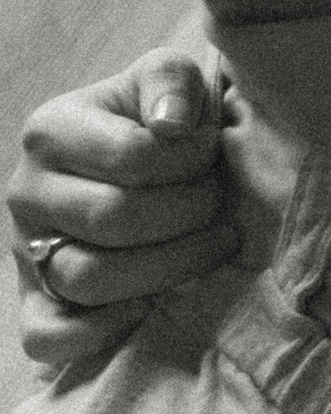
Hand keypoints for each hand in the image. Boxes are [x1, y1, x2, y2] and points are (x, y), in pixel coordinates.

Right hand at [8, 55, 235, 372]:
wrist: (142, 161)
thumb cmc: (161, 120)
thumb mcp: (168, 79)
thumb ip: (171, 80)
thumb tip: (170, 124)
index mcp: (51, 132)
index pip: (134, 158)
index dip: (192, 162)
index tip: (213, 157)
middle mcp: (27, 191)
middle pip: (114, 220)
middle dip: (189, 215)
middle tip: (220, 207)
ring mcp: (26, 248)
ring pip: (90, 278)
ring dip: (169, 269)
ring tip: (210, 246)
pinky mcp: (36, 298)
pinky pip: (46, 334)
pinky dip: (94, 333)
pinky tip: (146, 307)